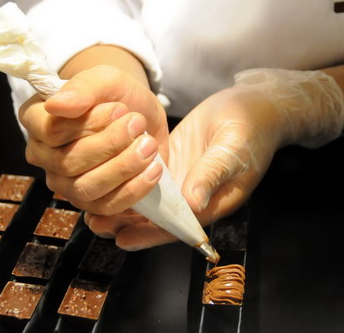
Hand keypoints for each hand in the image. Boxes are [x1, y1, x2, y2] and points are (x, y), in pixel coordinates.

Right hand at [19, 65, 168, 214]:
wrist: (139, 116)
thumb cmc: (115, 95)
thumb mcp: (105, 79)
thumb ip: (82, 88)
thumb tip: (55, 105)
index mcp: (36, 121)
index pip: (51, 131)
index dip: (89, 123)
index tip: (119, 109)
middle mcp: (43, 156)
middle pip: (68, 163)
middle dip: (110, 145)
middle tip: (139, 124)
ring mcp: (65, 183)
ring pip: (86, 189)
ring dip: (123, 168)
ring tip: (149, 146)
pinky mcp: (91, 202)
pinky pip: (107, 207)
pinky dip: (134, 190)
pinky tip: (153, 170)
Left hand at [85, 68, 343, 250]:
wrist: (253, 105)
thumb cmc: (250, 130)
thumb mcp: (232, 151)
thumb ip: (211, 176)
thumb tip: (193, 204)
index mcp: (211, 202)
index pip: (178, 226)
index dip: (151, 234)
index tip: (123, 238)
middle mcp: (192, 196)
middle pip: (157, 217)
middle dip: (128, 221)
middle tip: (96, 222)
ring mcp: (181, 179)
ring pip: (148, 198)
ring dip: (122, 201)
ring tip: (90, 206)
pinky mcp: (171, 160)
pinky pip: (146, 174)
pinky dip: (127, 177)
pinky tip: (105, 175)